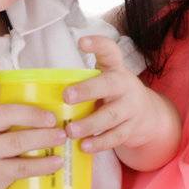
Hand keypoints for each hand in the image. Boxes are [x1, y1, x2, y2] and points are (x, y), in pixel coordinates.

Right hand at [0, 56, 66, 188]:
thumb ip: (1, 118)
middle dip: (32, 113)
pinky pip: (22, 167)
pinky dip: (43, 164)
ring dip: (44, 138)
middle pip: (5, 114)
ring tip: (62, 136)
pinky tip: (58, 161)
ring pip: (17, 141)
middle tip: (53, 117)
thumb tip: (43, 107)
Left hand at [66, 35, 179, 155]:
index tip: (81, 41)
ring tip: (70, 130)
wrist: (147, 113)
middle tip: (66, 96)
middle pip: (109, 85)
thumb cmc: (113, 92)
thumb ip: (83, 77)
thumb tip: (42, 86)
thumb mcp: (104, 77)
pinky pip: (116, 137)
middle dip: (87, 90)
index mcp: (115, 68)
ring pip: (111, 115)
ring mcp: (131, 107)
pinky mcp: (132, 128)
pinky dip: (99, 143)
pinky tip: (84, 146)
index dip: (97, 44)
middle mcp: (125, 84)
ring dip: (90, 124)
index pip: (109, 50)